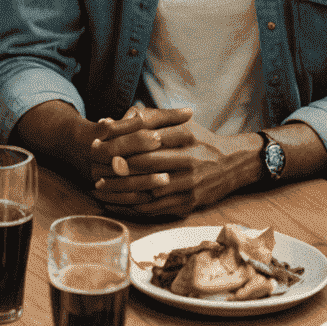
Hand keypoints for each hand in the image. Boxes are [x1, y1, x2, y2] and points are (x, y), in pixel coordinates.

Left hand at [89, 107, 251, 218]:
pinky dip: (133, 207)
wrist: (232, 165)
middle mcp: (188, 160)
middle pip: (144, 163)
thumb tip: (120, 117)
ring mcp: (188, 184)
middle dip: (116, 165)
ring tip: (99, 187)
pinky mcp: (188, 204)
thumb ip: (151, 117)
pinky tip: (116, 204)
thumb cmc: (200, 140)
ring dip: (121, 189)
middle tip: (94, 166)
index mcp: (185, 136)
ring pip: (148, 188)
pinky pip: (155, 208)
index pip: (145, 137)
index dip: (119, 140)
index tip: (97, 141)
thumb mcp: (181, 122)